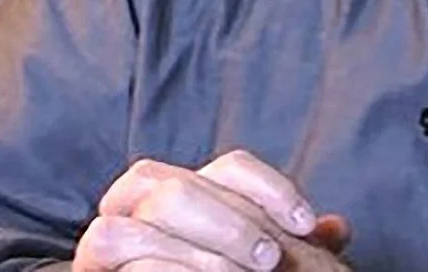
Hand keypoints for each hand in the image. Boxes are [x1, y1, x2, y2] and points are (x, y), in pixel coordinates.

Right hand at [74, 150, 351, 271]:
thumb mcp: (258, 262)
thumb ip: (294, 242)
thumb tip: (337, 228)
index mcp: (195, 189)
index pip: (234, 165)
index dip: (271, 189)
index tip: (305, 224)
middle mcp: (152, 197)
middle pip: (190, 182)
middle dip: (234, 222)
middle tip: (271, 261)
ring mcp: (116, 223)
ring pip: (155, 204)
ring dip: (201, 243)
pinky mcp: (90, 258)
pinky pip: (108, 238)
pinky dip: (157, 259)